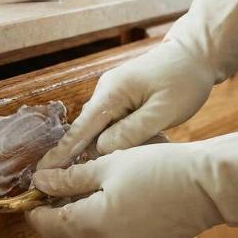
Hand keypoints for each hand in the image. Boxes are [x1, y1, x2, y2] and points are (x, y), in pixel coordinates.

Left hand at [27, 118, 237, 237]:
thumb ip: (68, 178)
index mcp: (89, 225)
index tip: (31, 192)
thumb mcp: (106, 165)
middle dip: (51, 217)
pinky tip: (104, 202)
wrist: (206, 187)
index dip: (33, 209)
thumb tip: (40, 181)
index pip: (45, 225)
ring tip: (76, 192)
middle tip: (50, 190)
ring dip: (75, 223)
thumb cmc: (157, 168)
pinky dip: (98, 227)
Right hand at [38, 0, 237, 168]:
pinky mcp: (121, 99)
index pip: (82, 128)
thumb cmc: (184, 81)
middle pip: (85, 130)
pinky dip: (109, 140)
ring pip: (98, 128)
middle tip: (51, 183)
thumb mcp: (164, 110)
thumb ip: (133, 131)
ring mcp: (112, 94)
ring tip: (79, 177)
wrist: (195, 55)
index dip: (62, 152)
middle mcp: (106, 91)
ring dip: (94, 150)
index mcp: (113, 92)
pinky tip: (112, 156)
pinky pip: (109, 124)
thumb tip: (101, 149)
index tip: (42, 171)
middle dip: (70, 155)